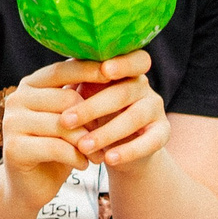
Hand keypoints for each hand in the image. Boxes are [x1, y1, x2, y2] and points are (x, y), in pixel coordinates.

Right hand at [0, 60, 98, 209]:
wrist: (29, 186)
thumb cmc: (56, 148)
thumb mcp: (69, 119)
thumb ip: (79, 96)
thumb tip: (111, 70)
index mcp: (29, 85)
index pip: (61, 70)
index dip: (88, 71)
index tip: (115, 73)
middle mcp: (16, 99)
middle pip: (66, 99)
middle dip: (92, 118)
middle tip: (107, 137)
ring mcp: (11, 123)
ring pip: (63, 125)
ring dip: (87, 142)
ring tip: (99, 155)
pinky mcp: (13, 148)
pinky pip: (56, 148)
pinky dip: (76, 157)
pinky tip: (84, 164)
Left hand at [39, 50, 171, 172]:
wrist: (119, 148)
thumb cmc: (95, 115)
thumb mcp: (86, 98)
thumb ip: (78, 85)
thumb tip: (55, 79)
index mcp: (125, 70)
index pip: (131, 58)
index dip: (121, 63)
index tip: (103, 70)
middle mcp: (143, 86)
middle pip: (124, 91)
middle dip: (93, 107)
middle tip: (66, 121)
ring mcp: (156, 109)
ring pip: (135, 117)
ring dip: (107, 133)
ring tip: (83, 146)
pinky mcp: (162, 133)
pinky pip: (150, 141)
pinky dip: (129, 151)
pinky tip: (109, 159)